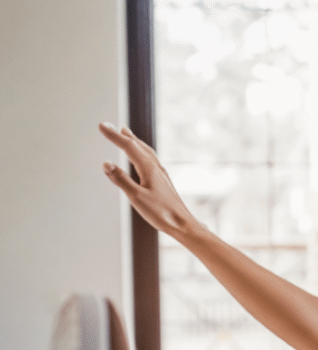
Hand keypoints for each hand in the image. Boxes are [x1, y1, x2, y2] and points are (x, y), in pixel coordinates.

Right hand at [98, 123, 203, 240]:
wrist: (183, 224)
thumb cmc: (162, 213)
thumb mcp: (136, 197)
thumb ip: (121, 179)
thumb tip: (106, 163)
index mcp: (149, 168)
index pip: (128, 146)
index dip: (113, 136)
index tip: (102, 125)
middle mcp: (156, 167)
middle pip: (137, 145)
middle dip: (122, 135)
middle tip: (109, 126)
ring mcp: (162, 174)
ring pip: (146, 151)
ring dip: (134, 141)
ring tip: (126, 133)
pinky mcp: (164, 181)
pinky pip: (151, 159)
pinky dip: (143, 151)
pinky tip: (143, 157)